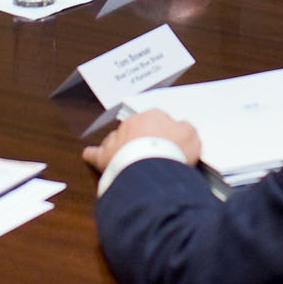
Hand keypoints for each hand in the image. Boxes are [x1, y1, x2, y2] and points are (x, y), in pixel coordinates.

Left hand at [82, 108, 200, 172]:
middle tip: (151, 153)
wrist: (152, 168)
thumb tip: (181, 128)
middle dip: (142, 137)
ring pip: (117, 139)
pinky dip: (93, 154)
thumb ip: (186, 129)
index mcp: (153, 115)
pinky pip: (96, 153)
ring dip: (121, 146)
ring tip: (128, 157)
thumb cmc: (172, 151)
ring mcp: (117, 139)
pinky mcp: (105, 156)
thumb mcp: (192, 136)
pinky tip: (90, 155)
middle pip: (136, 128)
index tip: (169, 144)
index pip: (159, 119)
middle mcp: (132, 123)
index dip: (164, 133)